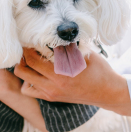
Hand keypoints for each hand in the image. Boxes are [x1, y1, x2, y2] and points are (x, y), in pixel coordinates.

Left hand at [14, 48, 130, 115]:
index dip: (27, 46)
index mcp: (61, 74)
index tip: (29, 38)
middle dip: (22, 56)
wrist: (108, 92)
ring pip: (24, 82)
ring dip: (24, 69)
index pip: (32, 58)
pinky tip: (37, 73)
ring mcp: (51, 94)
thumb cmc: (99, 70)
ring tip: (31, 60)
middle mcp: (53, 86)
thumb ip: (68, 46)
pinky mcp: (52, 98)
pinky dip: (29, 82)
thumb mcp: (85, 53)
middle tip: (28, 47)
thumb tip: (53, 32)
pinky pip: (30, 91)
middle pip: (23, 70)